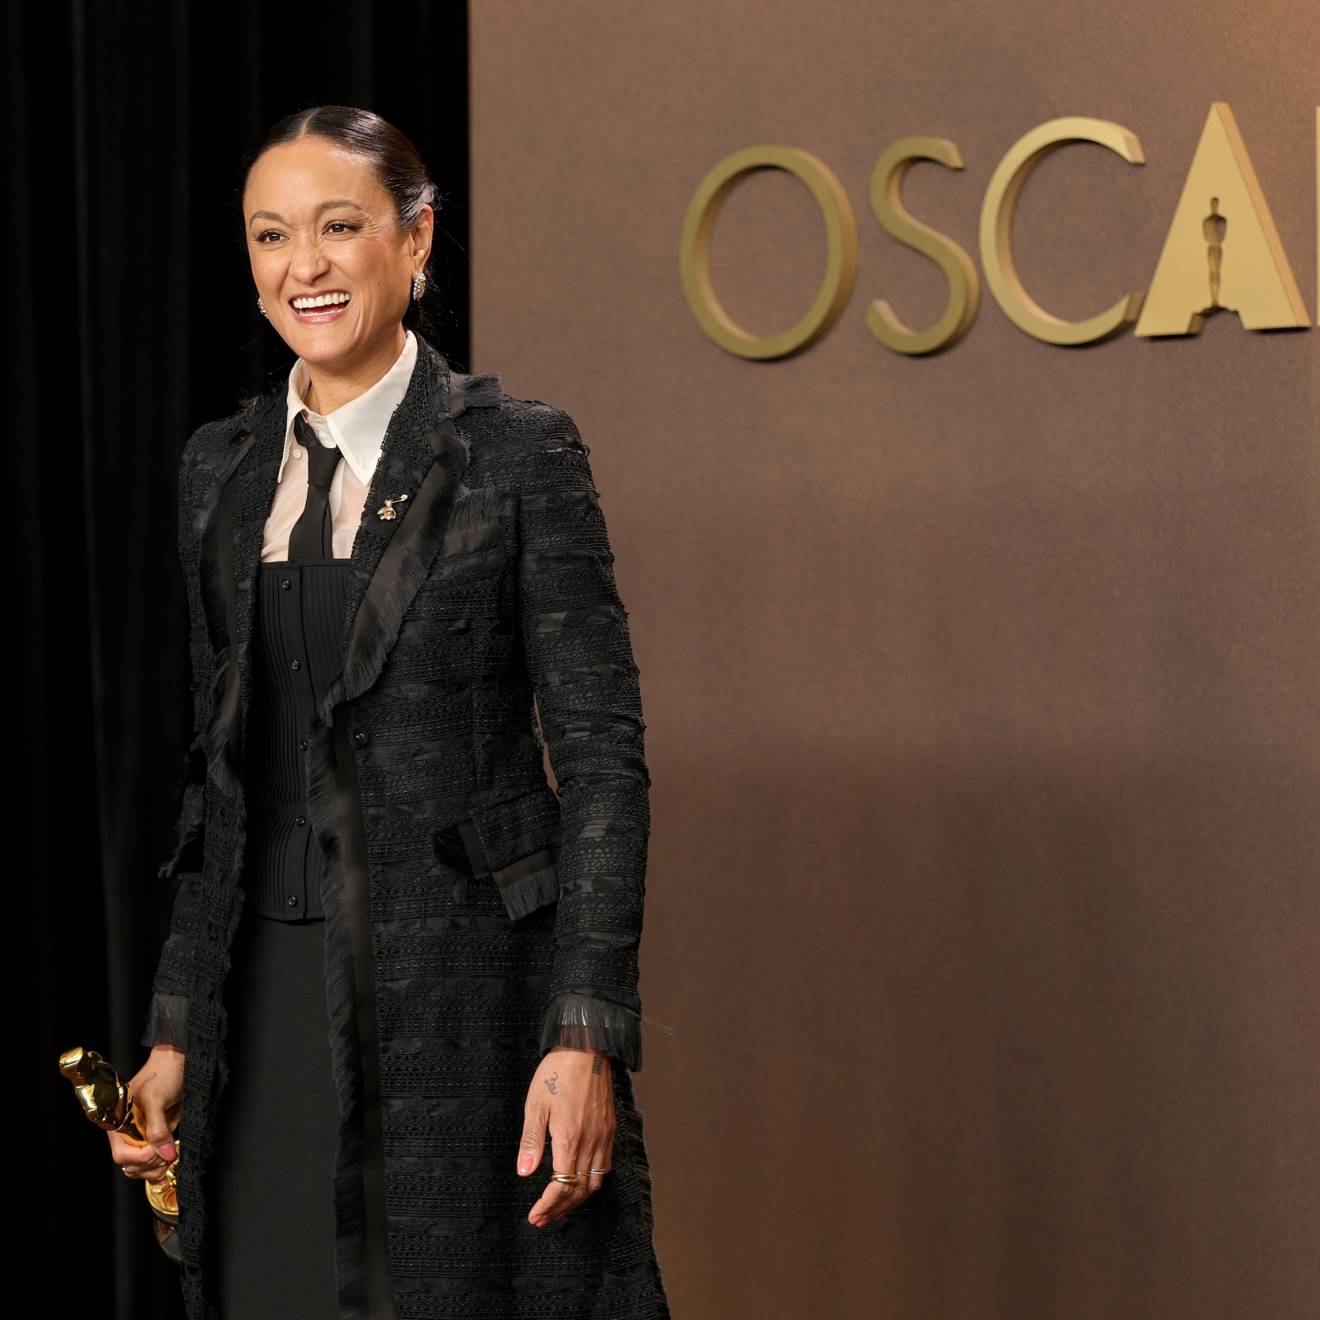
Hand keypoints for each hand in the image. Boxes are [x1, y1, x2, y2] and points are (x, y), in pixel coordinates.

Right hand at [107, 1045, 184, 1182]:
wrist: (177, 1061)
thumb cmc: (162, 1074)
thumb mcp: (156, 1099)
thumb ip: (158, 1128)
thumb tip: (166, 1154)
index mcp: (118, 1124)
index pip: (122, 1154)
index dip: (142, 1157)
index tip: (160, 1150)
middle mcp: (127, 1133)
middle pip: (131, 1165)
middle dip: (151, 1166)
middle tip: (170, 1155)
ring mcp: (141, 1136)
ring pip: (141, 1167)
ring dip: (156, 1169)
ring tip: (172, 1157)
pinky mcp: (154, 1137)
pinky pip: (152, 1161)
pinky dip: (159, 1168)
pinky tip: (167, 1171)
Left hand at [517, 1046, 614, 1226]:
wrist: (587, 1048)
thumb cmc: (558, 1072)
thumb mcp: (536, 1105)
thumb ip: (531, 1141)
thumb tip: (524, 1172)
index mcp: (570, 1137)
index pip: (562, 1185)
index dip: (548, 1205)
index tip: (535, 1215)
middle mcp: (591, 1141)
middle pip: (580, 1190)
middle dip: (561, 1209)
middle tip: (543, 1219)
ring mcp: (604, 1136)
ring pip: (595, 1181)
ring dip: (577, 1200)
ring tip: (559, 1207)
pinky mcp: (610, 1129)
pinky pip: (605, 1166)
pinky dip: (591, 1182)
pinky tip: (579, 1182)